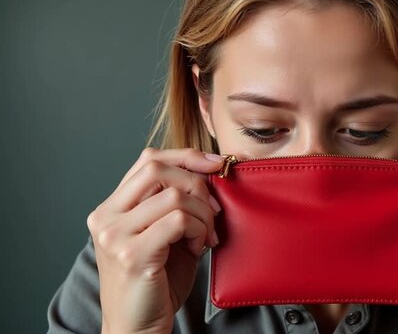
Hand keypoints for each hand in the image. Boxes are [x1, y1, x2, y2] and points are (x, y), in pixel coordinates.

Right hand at [87, 148, 223, 333]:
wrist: (139, 328)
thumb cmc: (157, 282)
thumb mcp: (165, 234)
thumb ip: (175, 204)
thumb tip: (209, 174)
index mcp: (112, 208)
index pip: (148, 160)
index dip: (186, 156)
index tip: (215, 164)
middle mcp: (106, 216)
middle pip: (157, 168)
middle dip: (197, 184)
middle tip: (213, 211)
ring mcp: (115, 235)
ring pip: (173, 195)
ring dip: (202, 214)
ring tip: (204, 236)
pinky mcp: (132, 254)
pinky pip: (177, 220)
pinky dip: (197, 229)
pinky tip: (198, 247)